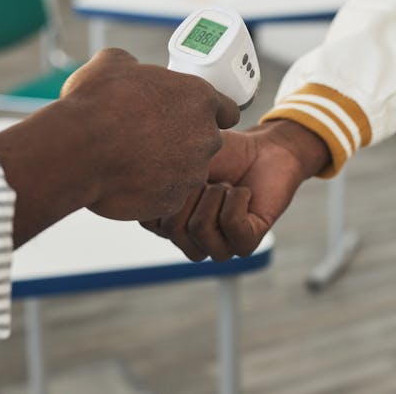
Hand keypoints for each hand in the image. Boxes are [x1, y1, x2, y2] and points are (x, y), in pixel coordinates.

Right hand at [0, 48, 239, 245]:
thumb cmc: (96, 103)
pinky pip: (167, 195)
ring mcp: (191, 172)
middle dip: (185, 141)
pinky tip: (127, 180)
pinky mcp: (173, 200)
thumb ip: (135, 66)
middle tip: (152, 137)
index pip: (227, 110)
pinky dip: (152, 191)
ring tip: (132, 160)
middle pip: (206, 142)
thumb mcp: (113, 63)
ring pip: (187, 172)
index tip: (194, 117)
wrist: (77, 149)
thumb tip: (129, 67)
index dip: (209, 113)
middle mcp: (205, 137)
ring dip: (168, 167)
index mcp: (199, 99)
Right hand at [142, 120, 329, 261]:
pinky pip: (232, 225)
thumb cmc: (224, 152)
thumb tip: (129, 186)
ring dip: (216, 195)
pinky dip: (237, 199)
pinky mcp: (246, 244)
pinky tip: (243, 193)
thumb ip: (156, 174)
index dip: (167, 189)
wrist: (266, 149)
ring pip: (200, 229)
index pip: (149, 221)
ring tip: (227, 186)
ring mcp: (217, 247)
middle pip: (172, 229)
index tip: (185, 171)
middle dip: (193, 191)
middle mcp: (190, 240)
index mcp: (168, 223)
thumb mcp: (182, 157)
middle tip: (211, 179)